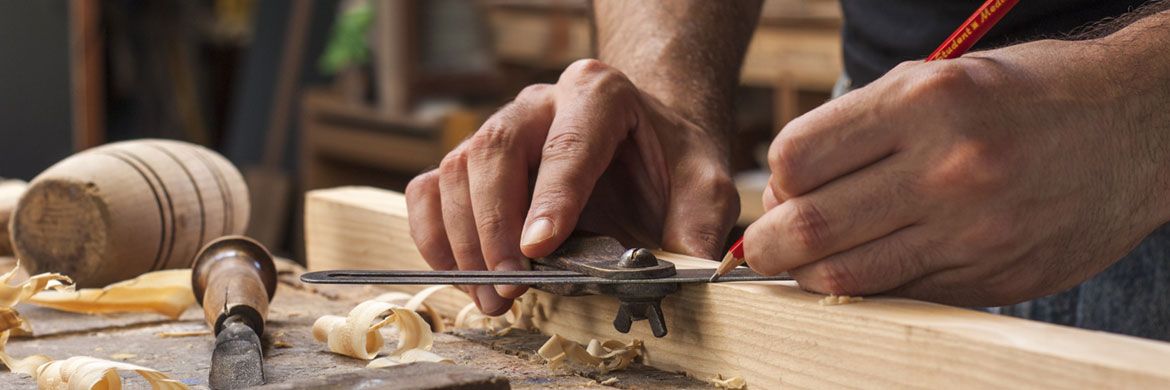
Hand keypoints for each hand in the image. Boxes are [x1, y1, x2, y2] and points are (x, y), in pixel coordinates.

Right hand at [406, 59, 738, 314]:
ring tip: (492, 297)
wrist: (648, 138)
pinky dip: (435, 236)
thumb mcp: (707, 184)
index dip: (550, 200)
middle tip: (509, 287)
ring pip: (455, 172)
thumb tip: (684, 272)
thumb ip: (700, 223)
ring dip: (463, 242)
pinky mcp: (474, 158)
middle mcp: (540, 102)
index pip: (568, 145)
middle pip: (494, 154)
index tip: (537, 249)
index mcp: (599, 94)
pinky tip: (461, 275)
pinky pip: (431, 189)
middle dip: (494, 230)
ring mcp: (500, 127)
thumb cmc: (671, 158)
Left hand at [746, 39, 1169, 305]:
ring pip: (847, 276)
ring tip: (810, 260)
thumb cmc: (1020, 95)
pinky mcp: (994, 277)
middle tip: (766, 245)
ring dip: (810, 274)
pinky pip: (901, 295)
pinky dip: (868, 287)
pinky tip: (870, 266)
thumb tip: (788, 188)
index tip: (782, 190)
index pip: (799, 158)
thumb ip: (860, 128)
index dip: (776, 181)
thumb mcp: (936, 79)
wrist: (1132, 127)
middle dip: (769, 244)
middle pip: (811, 226)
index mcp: (926, 103)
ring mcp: (974, 231)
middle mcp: (948, 168)